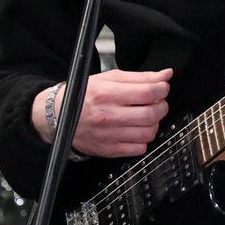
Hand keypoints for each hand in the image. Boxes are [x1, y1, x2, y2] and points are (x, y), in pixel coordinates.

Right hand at [30, 67, 172, 157]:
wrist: (58, 116)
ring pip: (148, 132)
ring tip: (147, 115)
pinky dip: (143, 139)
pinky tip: (136, 129)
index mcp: (107, 93)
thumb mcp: (110, 78)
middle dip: (161, 106)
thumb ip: (140, 77)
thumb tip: (165, 75)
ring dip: (154, 123)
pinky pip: (139, 148)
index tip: (162, 87)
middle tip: (157, 102)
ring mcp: (109, 135)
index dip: (162, 89)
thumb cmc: (85, 94)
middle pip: (151, 114)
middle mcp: (108, 115)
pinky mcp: (109, 150)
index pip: (148, 92)